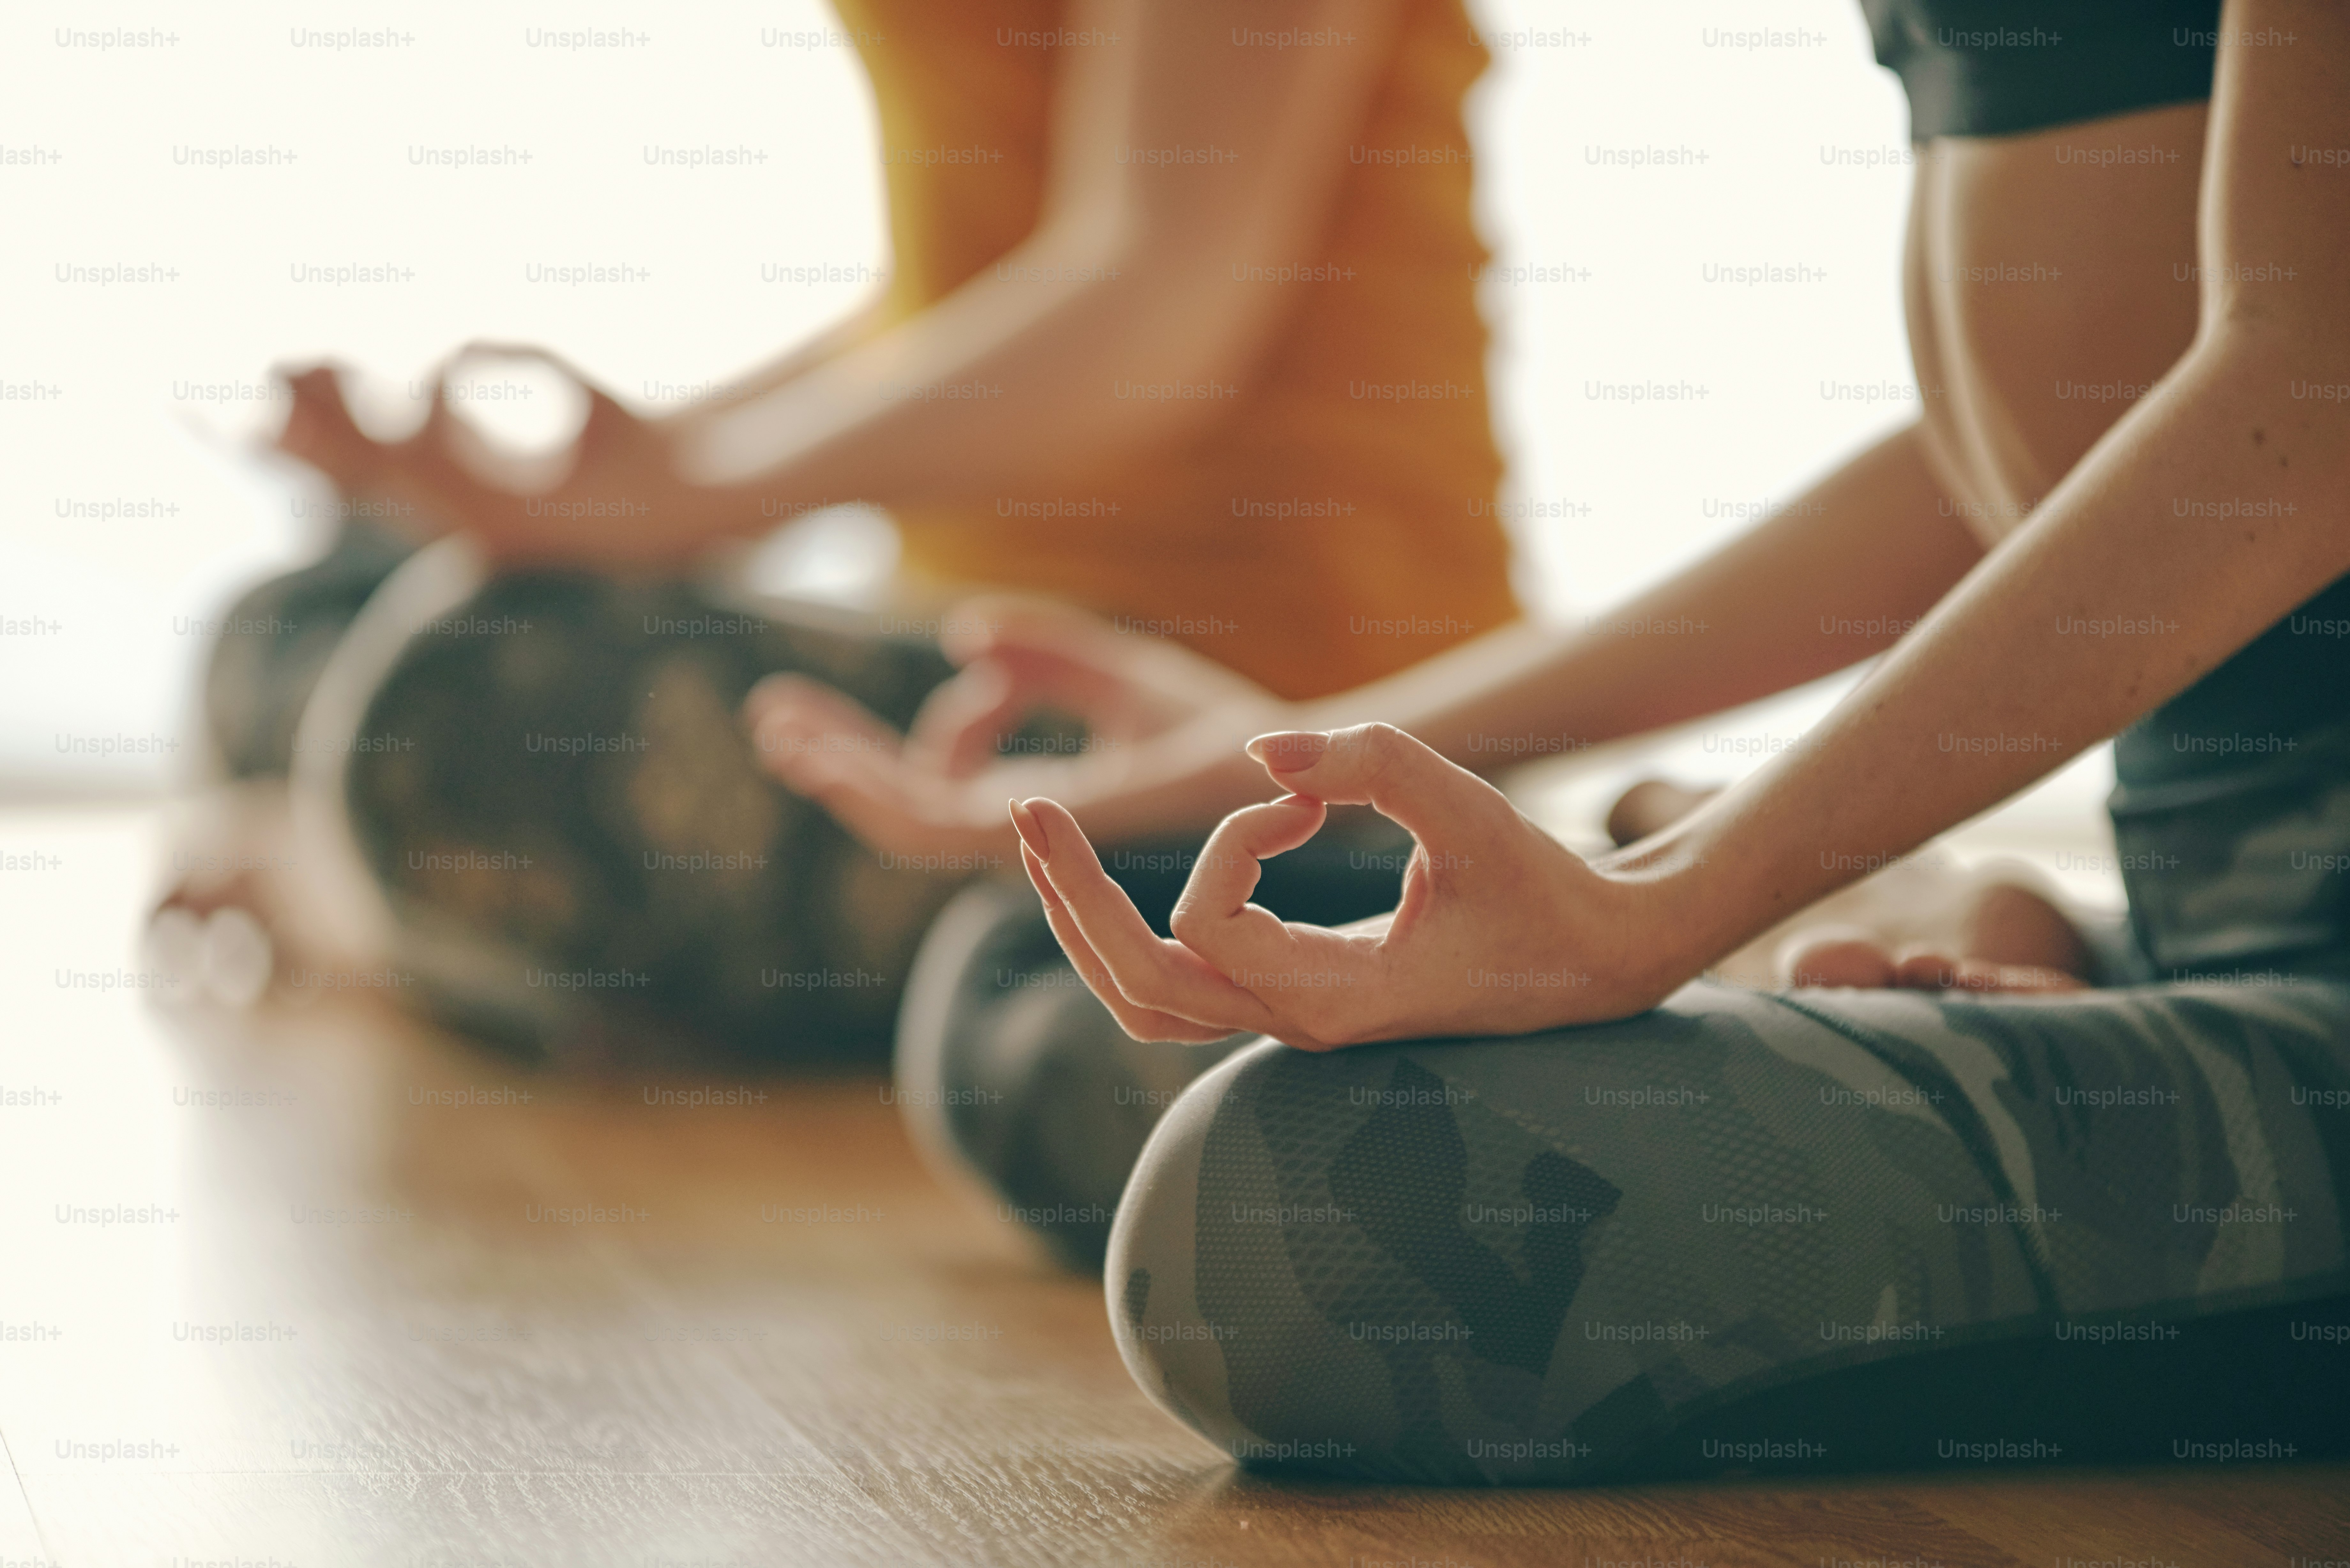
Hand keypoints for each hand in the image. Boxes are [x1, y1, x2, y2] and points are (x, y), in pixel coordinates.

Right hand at [271, 345, 736, 567]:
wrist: (697, 487)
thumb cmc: (630, 436)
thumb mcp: (552, 373)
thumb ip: (496, 354)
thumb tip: (443, 352)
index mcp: (459, 481)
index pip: (362, 455)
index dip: (307, 423)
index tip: (263, 379)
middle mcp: (459, 510)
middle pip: (352, 470)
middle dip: (298, 426)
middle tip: (250, 381)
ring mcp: (479, 522)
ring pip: (381, 474)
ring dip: (337, 424)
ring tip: (297, 373)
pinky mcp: (508, 524)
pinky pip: (446, 469)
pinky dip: (430, 414)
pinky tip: (419, 387)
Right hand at [745, 596, 1286, 857]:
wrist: (1262, 761)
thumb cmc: (1212, 726)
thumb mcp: (1112, 671)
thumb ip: (1041, 654)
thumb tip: (964, 639)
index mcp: (1045, 801)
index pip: (948, 782)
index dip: (914, 733)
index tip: (956, 661)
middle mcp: (1024, 827)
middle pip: (906, 801)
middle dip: (839, 758)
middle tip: (774, 714)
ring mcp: (1020, 839)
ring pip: (900, 816)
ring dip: (837, 772)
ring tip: (780, 727)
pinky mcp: (1024, 836)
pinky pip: (926, 820)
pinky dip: (869, 784)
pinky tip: (825, 749)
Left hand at [1006, 723, 1679, 1049]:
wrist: (1596, 959)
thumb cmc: (1542, 887)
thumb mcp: (1472, 811)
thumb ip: (1374, 764)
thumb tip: (1263, 748)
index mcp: (1333, 998)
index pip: (1209, 924)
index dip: (1233, 841)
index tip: (1306, 796)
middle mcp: (1296, 1022)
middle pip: (1136, 987)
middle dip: (1073, 895)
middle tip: (1027, 808)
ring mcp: (1287, 1017)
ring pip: (1143, 999)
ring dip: (1086, 921)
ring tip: (1041, 842)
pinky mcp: (1292, 994)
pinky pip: (1177, 984)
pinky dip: (1127, 932)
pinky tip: (1104, 873)